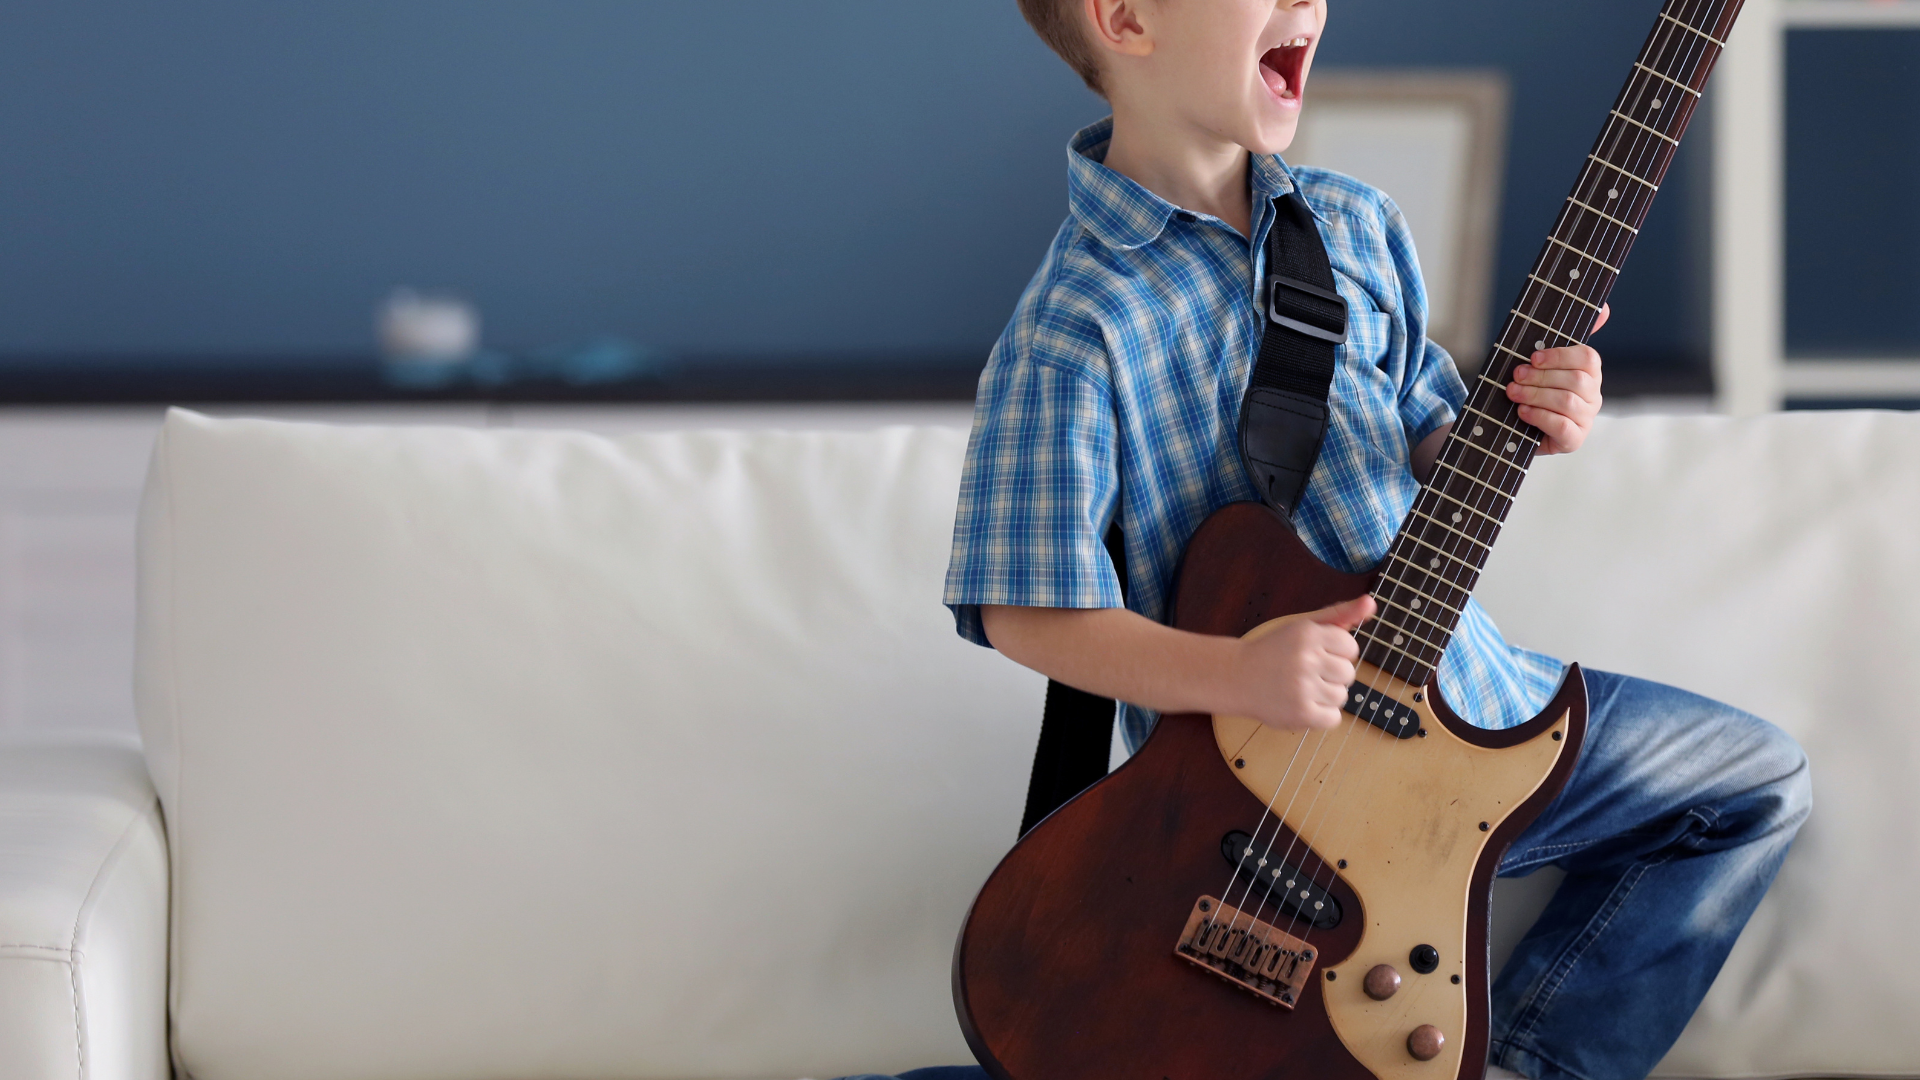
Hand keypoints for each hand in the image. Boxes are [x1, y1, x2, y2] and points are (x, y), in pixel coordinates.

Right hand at [1228, 595, 1375, 730]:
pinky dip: (1321, 715)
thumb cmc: (1274, 650)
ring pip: (1341, 696)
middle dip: (1332, 675)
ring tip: (1302, 689)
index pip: (1350, 647)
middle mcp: (1307, 659)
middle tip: (1305, 673)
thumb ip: (1339, 614)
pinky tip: (1303, 704)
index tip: (1315, 654)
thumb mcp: (1304, 626)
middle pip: (1348, 673)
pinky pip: (1333, 718)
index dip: (1336, 652)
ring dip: (1326, 696)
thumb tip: (1371, 602)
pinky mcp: (1301, 714)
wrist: (1235, 677)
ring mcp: (1303, 688)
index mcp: (1309, 633)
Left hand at [1508, 303, 1606, 454]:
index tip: (1533, 357)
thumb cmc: (1532, 389)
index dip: (1559, 356)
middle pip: (1575, 380)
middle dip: (1541, 377)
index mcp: (1590, 373)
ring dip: (1536, 395)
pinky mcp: (1574, 440)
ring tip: (1513, 393)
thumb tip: (1605, 307)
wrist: (1515, 426)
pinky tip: (1522, 411)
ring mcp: (1586, 419)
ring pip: (1567, 402)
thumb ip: (1564, 336)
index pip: (1588, 358)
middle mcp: (1593, 396)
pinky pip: (1563, 426)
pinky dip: (1540, 416)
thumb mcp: (1542, 362)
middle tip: (1515, 376)